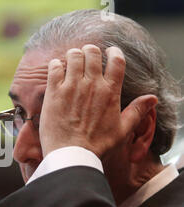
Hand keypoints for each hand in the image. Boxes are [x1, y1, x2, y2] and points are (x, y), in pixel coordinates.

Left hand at [39, 44, 157, 158]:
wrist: (72, 155)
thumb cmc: (97, 146)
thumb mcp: (122, 130)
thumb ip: (137, 111)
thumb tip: (152, 98)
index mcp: (110, 92)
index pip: (117, 60)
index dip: (114, 52)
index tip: (110, 51)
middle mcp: (92, 85)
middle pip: (93, 53)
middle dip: (90, 51)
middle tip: (87, 56)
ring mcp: (72, 87)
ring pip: (74, 55)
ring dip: (73, 55)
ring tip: (71, 61)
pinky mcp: (54, 92)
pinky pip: (55, 67)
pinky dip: (56, 64)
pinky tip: (57, 69)